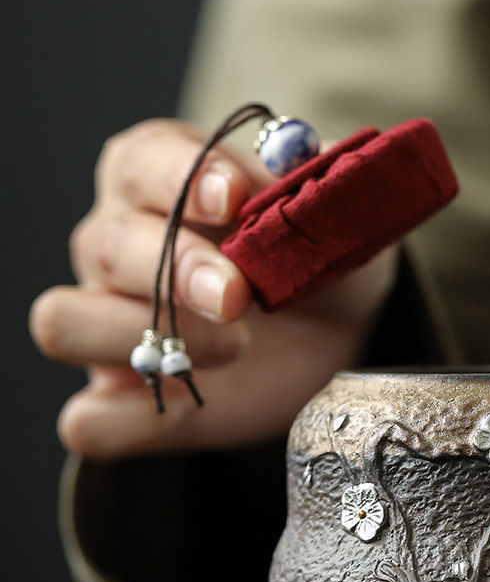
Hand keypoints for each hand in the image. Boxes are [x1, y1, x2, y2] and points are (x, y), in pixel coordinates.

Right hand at [30, 119, 397, 459]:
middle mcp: (118, 247)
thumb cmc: (319, 261)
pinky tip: (188, 408)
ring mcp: (110, 325)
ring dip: (140, 339)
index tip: (234, 199)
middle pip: (104, 248)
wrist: (333, 335)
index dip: (179, 178)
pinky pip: (87, 420)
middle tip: (239, 296)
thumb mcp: (334, 219)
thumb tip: (303, 161)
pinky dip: (126, 421)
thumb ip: (316, 187)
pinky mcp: (127, 399)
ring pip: (64, 322)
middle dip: (176, 270)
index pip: (142, 163)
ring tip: (232, 349)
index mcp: (160, 180)